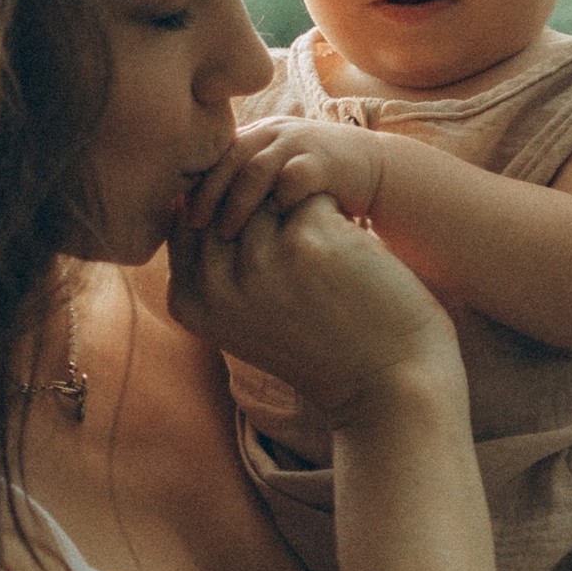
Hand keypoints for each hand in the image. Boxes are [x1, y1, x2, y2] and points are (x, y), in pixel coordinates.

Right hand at [167, 191, 456, 427]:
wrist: (386, 380)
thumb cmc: (317, 342)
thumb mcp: (246, 314)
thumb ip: (213, 265)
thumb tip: (191, 195)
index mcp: (189, 303)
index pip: (185, 223)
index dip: (224, 209)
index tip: (264, 228)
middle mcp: (214, 285)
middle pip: (220, 201)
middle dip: (257, 199)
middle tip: (300, 228)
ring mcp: (257, 263)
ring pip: (262, 190)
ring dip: (294, 200)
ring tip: (323, 237)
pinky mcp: (303, 243)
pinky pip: (304, 189)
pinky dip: (328, 205)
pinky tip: (347, 242)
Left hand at [185, 115, 383, 239]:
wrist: (373, 173)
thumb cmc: (313, 189)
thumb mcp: (271, 185)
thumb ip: (239, 192)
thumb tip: (191, 222)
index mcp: (254, 136)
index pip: (212, 155)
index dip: (193, 185)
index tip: (178, 217)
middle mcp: (273, 133)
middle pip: (227, 158)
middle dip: (207, 194)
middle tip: (193, 227)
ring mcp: (300, 144)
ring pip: (255, 169)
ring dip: (236, 205)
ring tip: (225, 235)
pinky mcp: (325, 161)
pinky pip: (294, 180)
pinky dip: (279, 205)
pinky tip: (269, 232)